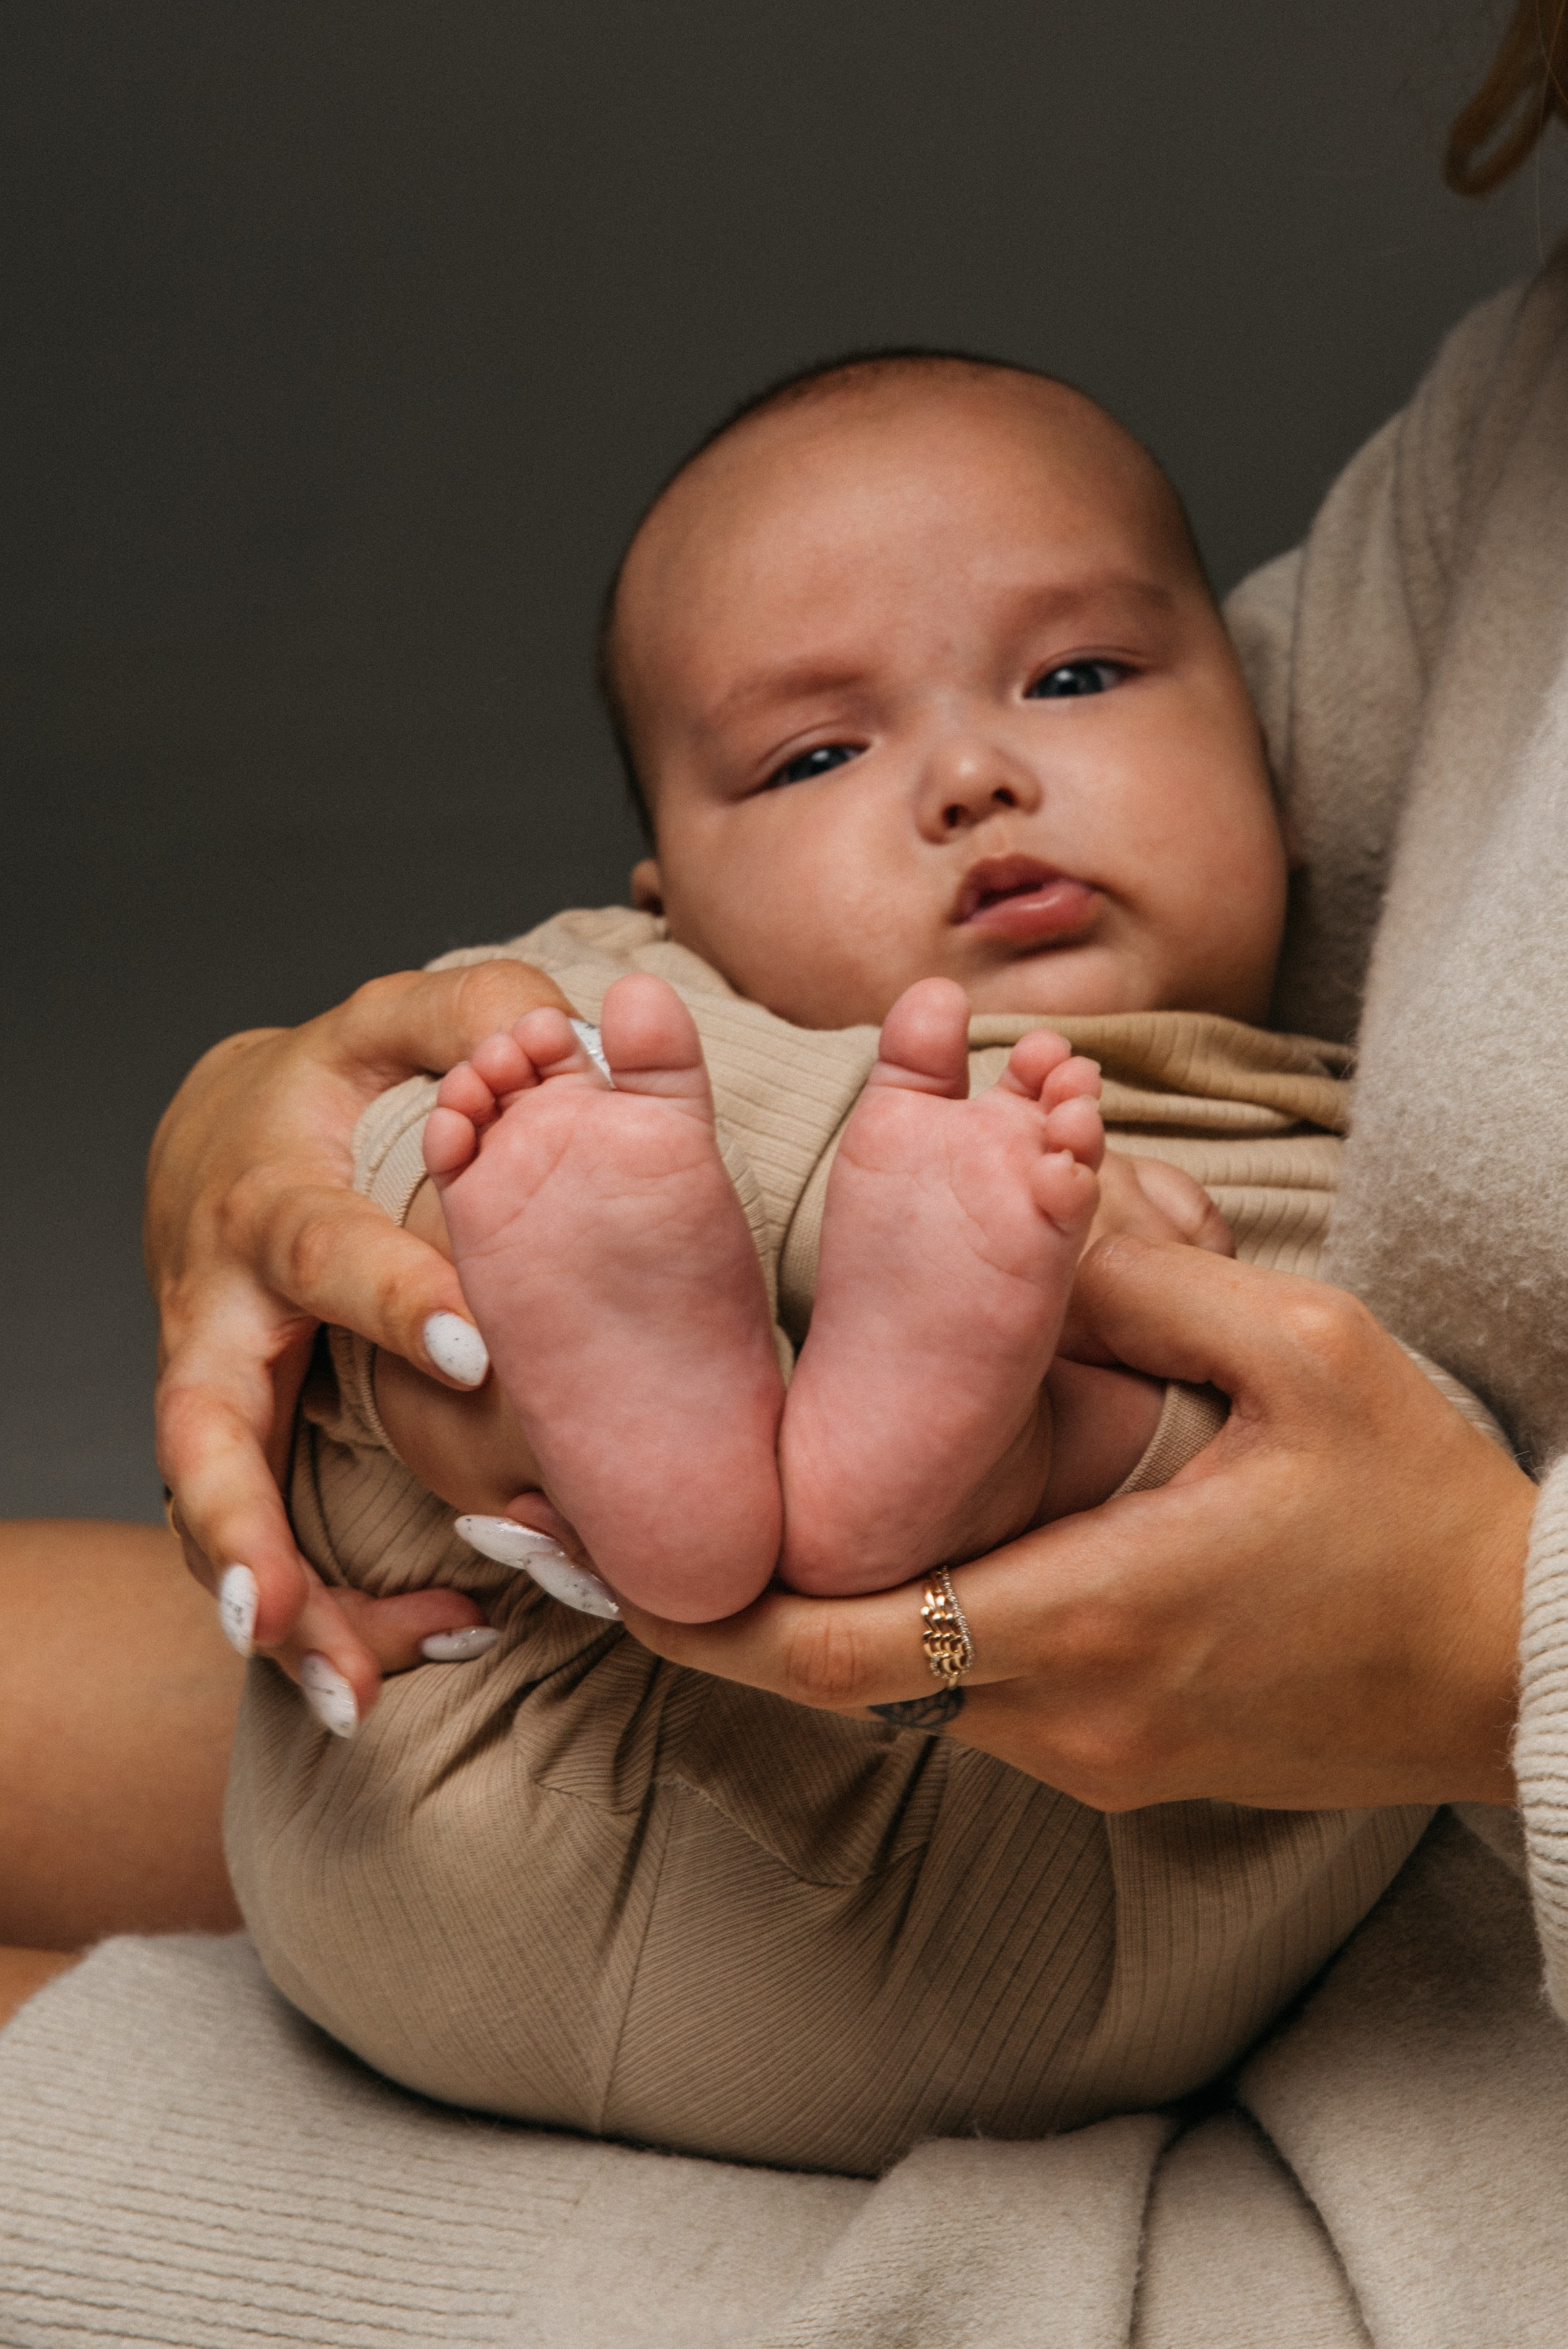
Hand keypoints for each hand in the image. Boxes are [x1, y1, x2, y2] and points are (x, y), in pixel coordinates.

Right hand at [148, 959, 571, 1719]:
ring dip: (274, 1618)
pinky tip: (405, 1659)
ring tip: (349, 1701)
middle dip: (236, 1526)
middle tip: (276, 1614)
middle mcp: (220, 1316)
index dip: (393, 1297)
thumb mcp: (385, 1025)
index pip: (322, 1254)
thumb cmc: (323, 1087)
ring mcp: (217, 1396)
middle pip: (200, 1430)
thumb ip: (468, 1012)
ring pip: (216, 1522)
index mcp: (269, 1208)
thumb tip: (566, 1027)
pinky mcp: (234, 1446)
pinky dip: (321, 1615)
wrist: (217, 1137)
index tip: (476, 1352)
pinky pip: (260, 1546)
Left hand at [618, 1240, 1534, 1810]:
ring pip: (904, 1693)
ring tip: (762, 1501)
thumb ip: (1142, 1284)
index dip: (696, 1616)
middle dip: (733, 1604)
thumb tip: (1022, 1209)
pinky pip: (976, 1701)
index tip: (595, 1563)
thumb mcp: (1304, 1356)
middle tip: (634, 1517)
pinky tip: (915, 1536)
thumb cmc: (1424, 1512)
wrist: (1527, 1671)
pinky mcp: (1128, 1765)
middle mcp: (1069, 1714)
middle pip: (839, 1681)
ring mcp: (1097, 1756)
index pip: (834, 1649)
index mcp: (1094, 1612)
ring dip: (828, 1610)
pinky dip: (914, 1628)